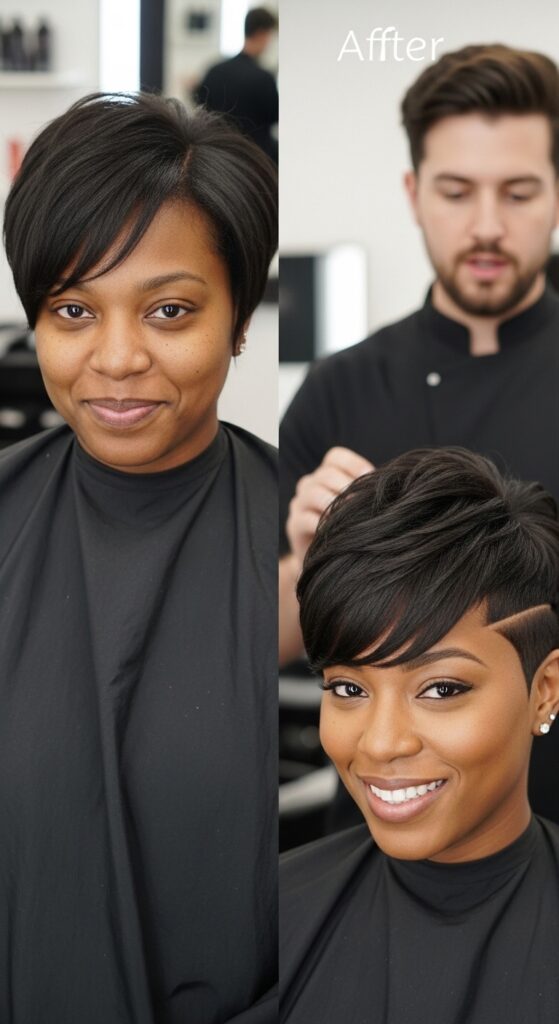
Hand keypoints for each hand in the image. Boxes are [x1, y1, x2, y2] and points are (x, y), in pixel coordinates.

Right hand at [286, 447, 373, 566]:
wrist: (324, 559)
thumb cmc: (346, 527)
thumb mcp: (355, 506)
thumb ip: (366, 493)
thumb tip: (388, 487)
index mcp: (326, 474)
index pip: (336, 457)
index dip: (354, 464)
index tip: (371, 476)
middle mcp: (310, 484)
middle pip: (326, 474)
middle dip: (347, 487)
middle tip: (363, 501)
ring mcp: (299, 503)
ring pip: (314, 493)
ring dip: (335, 504)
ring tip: (350, 515)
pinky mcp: (293, 524)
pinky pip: (305, 519)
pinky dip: (322, 524)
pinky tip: (337, 532)